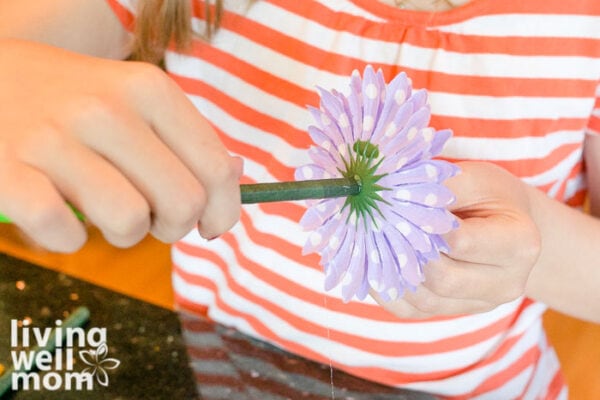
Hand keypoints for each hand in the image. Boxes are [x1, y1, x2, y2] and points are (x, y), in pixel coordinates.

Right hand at [0, 39, 241, 251]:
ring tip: (103, 212)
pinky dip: (68, 240)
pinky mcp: (8, 173)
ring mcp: (53, 139)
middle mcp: (106, 109)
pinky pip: (66, 236)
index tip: (212, 225)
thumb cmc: (70, 99)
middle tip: (152, 218)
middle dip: (174, 227)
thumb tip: (237, 176)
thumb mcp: (132, 96)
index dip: (223, 211)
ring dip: (124, 235)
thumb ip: (184, 137)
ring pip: (130, 224)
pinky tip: (58, 214)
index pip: (216, 170)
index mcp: (148, 90)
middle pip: (183, 204)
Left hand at [372, 161, 540, 317]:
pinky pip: (411, 311)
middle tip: (378, 227)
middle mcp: (507, 284)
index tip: (397, 206)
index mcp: (520, 244)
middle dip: (407, 252)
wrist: (505, 224)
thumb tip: (391, 196)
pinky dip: (386, 290)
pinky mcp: (453, 313)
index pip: (461, 242)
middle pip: (443, 279)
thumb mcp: (473, 178)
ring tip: (370, 244)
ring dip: (392, 273)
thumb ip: (439, 190)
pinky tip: (372, 265)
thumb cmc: (488, 196)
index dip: (424, 225)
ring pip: (425, 301)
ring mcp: (480, 304)